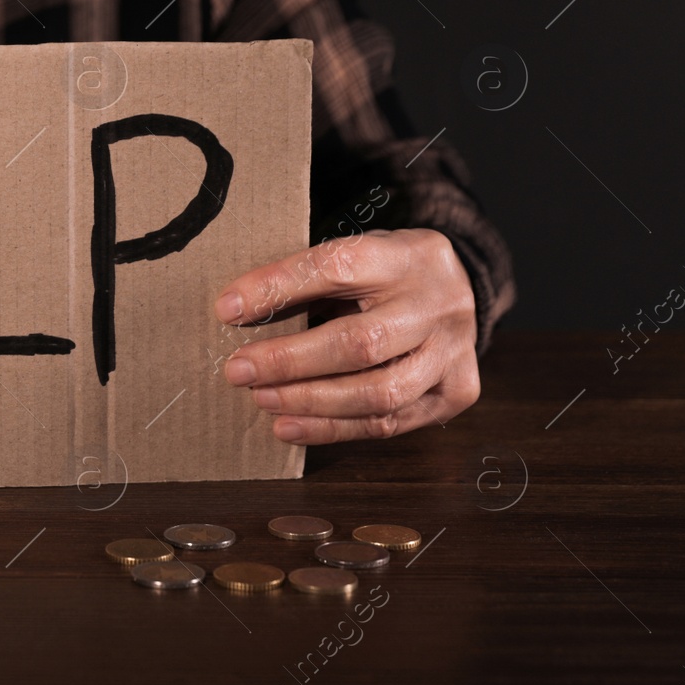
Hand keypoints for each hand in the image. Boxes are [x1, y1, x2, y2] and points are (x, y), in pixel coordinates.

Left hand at [212, 228, 479, 444]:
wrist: (456, 291)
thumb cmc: (386, 274)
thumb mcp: (354, 256)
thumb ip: (304, 279)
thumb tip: (233, 311)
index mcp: (409, 255)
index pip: (337, 267)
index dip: (279, 289)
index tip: (228, 309)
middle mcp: (439, 305)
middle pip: (361, 342)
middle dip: (290, 361)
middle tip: (238, 370)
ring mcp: (453, 352)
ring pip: (378, 393)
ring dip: (309, 402)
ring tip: (261, 399)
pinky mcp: (455, 392)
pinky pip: (389, 422)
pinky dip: (332, 428)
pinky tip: (289, 426)